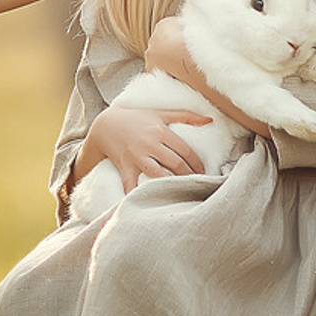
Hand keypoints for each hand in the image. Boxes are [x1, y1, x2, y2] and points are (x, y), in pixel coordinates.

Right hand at [83, 103, 209, 189]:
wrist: (106, 125)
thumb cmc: (137, 118)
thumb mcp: (161, 113)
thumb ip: (186, 116)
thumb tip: (210, 120)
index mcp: (161, 131)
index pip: (185, 151)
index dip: (198, 163)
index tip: (205, 172)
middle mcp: (150, 144)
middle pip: (176, 164)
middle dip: (190, 175)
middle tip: (199, 184)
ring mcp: (136, 157)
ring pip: (158, 174)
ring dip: (172, 184)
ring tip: (184, 191)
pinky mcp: (125, 167)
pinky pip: (131, 185)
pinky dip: (138, 195)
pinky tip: (149, 202)